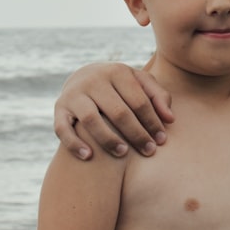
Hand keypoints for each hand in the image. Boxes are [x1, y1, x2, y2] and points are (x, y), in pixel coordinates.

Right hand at [53, 62, 174, 159]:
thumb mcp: (140, 83)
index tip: (161, 140)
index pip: (139, 101)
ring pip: (91, 120)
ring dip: (109, 139)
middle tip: (148, 151)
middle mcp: (94, 80)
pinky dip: (74, 144)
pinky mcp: (59, 108)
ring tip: (123, 153)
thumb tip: (170, 119)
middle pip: (119, 112)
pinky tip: (89, 157)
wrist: (83, 77)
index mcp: (117, 72)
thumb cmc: (121, 86)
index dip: (153, 122)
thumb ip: (158, 97)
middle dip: (136, 134)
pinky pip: (63, 129)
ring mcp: (74, 94)